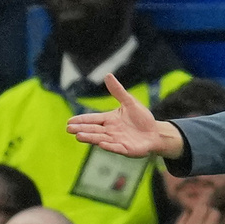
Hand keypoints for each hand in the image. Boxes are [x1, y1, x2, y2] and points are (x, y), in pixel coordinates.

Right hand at [67, 74, 183, 157]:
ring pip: (101, 139)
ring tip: (79, 136)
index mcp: (109, 120)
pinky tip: (101, 144)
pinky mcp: (125, 149)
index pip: (93, 119)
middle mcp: (110, 131)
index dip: (82, 120)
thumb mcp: (130, 102)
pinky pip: (116, 147)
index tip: (69, 121)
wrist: (155, 133)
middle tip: (69, 129)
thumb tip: (107, 75)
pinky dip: (109, 146)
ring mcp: (117, 141)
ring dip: (90, 138)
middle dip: (82, 129)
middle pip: (93, 130)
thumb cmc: (142, 118)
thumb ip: (118, 91)